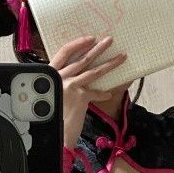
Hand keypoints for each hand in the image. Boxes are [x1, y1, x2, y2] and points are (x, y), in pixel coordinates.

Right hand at [49, 35, 126, 149]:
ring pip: (94, 71)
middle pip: (83, 59)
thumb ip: (61, 83)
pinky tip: (109, 92)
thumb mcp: (53, 94)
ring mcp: (70, 86)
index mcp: (51, 73)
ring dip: (110, 63)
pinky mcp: (80, 97)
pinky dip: (103, 93)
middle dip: (99, 48)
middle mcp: (60, 77)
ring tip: (122, 57)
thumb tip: (73, 77)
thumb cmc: (52, 115)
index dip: (78, 43)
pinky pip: (96, 92)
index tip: (90, 38)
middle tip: (110, 40)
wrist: (54, 134)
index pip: (63, 52)